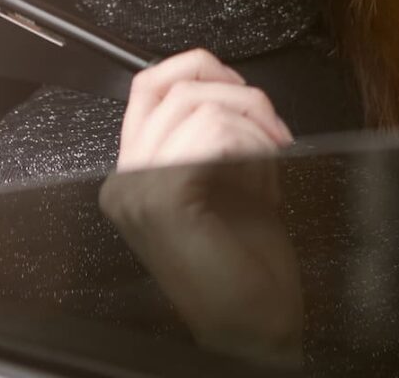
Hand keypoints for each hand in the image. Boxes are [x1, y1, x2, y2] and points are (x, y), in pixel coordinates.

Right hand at [100, 49, 302, 366]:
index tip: (236, 84)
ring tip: (273, 154)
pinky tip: (265, 169)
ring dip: (251, 121)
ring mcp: (138, 188)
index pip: (148, 87)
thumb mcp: (228, 180)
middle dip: (237, 93)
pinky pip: (211, 131)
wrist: (255, 330)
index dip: (195, 68)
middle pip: (171, 86)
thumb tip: (229, 84)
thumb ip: (214, 132)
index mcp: (134, 173)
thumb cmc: (246, 267)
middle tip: (272, 128)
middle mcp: (125, 179)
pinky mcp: (162, 195)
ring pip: (196, 103)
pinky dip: (250, 141)